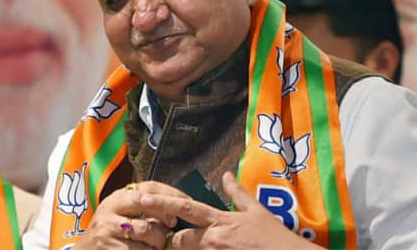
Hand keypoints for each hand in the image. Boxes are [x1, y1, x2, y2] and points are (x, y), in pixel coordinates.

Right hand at [74, 181, 187, 249]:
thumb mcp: (121, 215)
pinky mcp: (107, 247)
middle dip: (164, 213)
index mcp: (117, 197)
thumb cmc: (111, 235)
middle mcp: (110, 208)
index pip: (148, 186)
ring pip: (145, 230)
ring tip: (158, 244)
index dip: (171, 192)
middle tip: (173, 224)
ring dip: (159, 240)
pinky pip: (139, 249)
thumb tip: (176, 207)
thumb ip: (143, 208)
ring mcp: (107, 228)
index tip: (187, 202)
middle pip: (146, 202)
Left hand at [136, 172, 323, 249]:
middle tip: (158, 236)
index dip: (161, 204)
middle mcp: (213, 240)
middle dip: (167, 241)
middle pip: (177, 241)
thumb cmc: (274, 236)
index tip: (142, 199)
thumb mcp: (257, 210)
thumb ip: (237, 193)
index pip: (184, 209)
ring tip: (168, 245)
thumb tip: (225, 174)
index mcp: (220, 221)